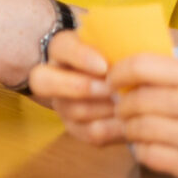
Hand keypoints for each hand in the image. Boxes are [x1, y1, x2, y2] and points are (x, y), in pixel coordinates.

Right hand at [26, 28, 123, 144]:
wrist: (118, 79)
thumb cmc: (117, 56)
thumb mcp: (114, 44)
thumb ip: (117, 46)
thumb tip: (133, 56)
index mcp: (62, 49)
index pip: (62, 49)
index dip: (80, 58)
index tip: (104, 65)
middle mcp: (53, 76)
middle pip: (45, 82)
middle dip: (81, 87)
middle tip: (110, 89)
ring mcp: (62, 104)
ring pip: (73, 110)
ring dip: (103, 109)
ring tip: (127, 105)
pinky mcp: (76, 128)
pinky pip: (90, 133)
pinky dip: (112, 129)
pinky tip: (129, 122)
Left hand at [109, 54, 177, 177]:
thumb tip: (145, 70)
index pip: (143, 65)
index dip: (119, 72)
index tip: (112, 80)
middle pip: (135, 100)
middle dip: (121, 106)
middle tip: (120, 109)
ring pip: (137, 129)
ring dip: (130, 129)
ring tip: (134, 129)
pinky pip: (148, 155)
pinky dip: (143, 151)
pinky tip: (150, 149)